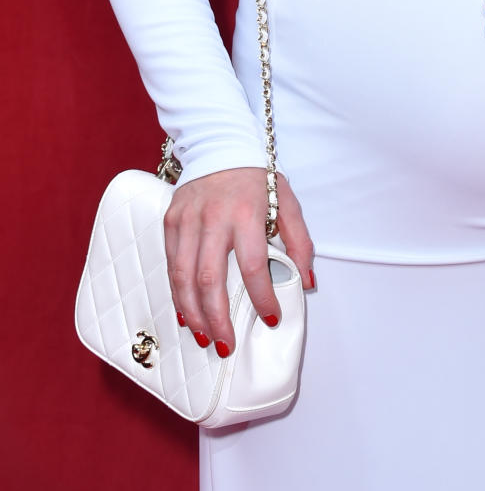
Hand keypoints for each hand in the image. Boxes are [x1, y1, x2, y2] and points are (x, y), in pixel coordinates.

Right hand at [164, 168, 314, 354]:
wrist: (219, 144)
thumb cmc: (257, 178)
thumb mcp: (287, 201)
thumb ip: (300, 242)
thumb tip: (307, 282)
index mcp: (248, 214)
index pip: (254, 266)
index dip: (262, 297)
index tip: (271, 318)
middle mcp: (214, 219)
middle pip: (210, 280)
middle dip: (217, 319)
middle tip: (226, 346)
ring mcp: (188, 221)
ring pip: (183, 277)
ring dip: (193, 314)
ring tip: (204, 338)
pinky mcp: (170, 221)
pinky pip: (170, 265)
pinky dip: (176, 293)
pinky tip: (186, 313)